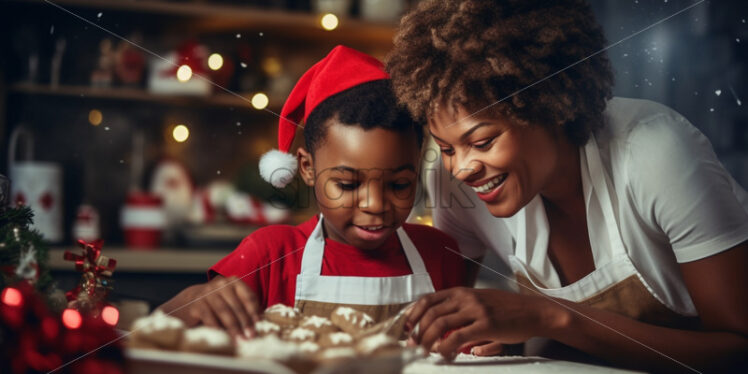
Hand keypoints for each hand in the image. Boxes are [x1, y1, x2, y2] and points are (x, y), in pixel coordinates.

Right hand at [164, 276, 261, 337]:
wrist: (190, 301)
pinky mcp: (196, 303)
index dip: (254, 311)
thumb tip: (259, 325)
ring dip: (233, 327)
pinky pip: (208, 316)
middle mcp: (221, 284)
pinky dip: (216, 327)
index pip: (248, 296)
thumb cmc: (218, 304)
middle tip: (250, 336)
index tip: (258, 324)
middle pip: (236, 305)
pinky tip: (222, 336)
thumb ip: (245, 310)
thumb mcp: (233, 303)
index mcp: (234, 282)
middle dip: (245, 322)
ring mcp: (208, 292)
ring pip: (223, 310)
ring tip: (239, 340)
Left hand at [406, 287, 564, 359]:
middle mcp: (465, 298)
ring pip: (440, 324)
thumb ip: (461, 313)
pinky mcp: (485, 325)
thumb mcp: (480, 302)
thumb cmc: (507, 309)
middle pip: (430, 313)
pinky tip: (444, 353)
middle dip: (417, 331)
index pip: (428, 299)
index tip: (406, 328)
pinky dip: (446, 346)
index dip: (413, 314)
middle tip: (413, 345)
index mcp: (461, 292)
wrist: (533, 311)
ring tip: (425, 352)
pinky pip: (457, 336)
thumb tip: (448, 334)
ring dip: (428, 340)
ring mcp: (475, 310)